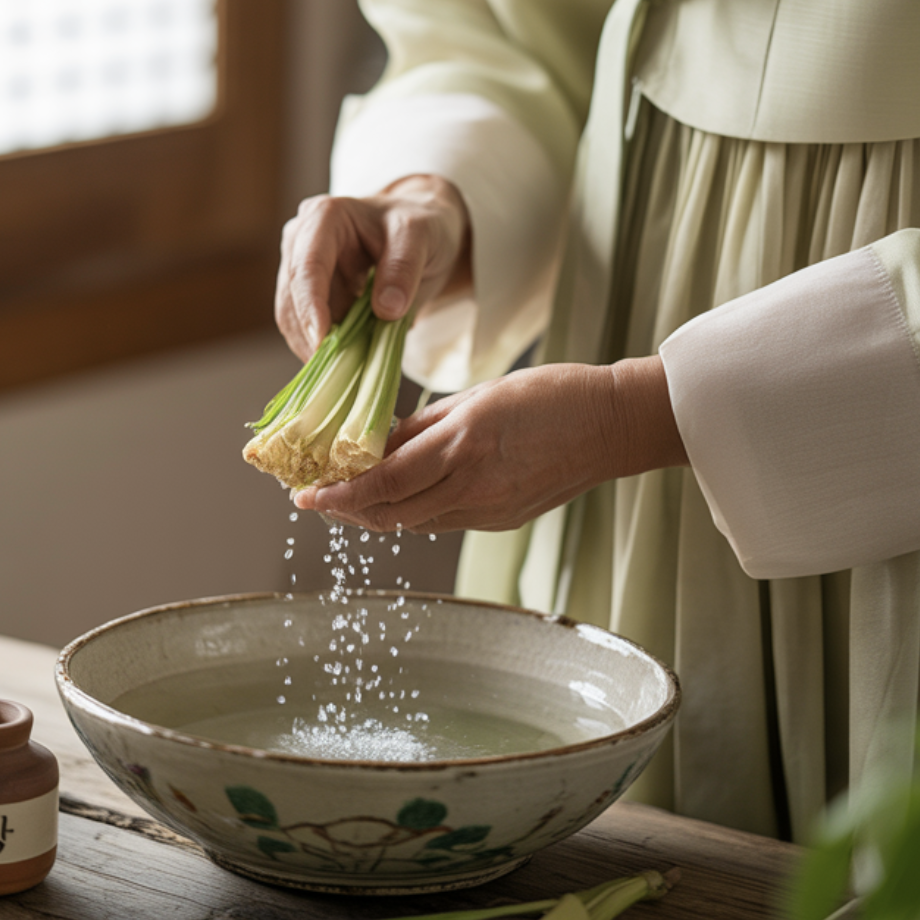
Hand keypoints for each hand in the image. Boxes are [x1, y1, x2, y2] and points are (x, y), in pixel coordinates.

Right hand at [275, 175, 470, 361]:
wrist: (419, 232)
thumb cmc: (419, 225)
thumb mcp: (422, 236)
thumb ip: (404, 267)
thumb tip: (385, 310)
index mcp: (325, 217)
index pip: (308, 266)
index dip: (311, 306)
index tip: (322, 342)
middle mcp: (301, 239)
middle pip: (292, 296)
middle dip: (312, 335)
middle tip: (339, 369)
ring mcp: (300, 268)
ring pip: (292, 318)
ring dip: (315, 346)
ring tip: (347, 368)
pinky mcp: (308, 295)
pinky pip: (305, 328)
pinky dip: (323, 347)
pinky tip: (345, 359)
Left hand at [292, 356, 687, 532]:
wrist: (612, 425)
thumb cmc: (550, 396)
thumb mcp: (475, 397)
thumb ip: (421, 426)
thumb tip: (375, 444)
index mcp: (460, 446)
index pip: (382, 483)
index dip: (339, 494)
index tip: (307, 496)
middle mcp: (470, 485)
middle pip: (390, 513)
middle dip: (347, 509)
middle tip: (317, 499)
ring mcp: (488, 510)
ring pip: (414, 523)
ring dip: (377, 514)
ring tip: (349, 498)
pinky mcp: (502, 520)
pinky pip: (443, 521)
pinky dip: (413, 512)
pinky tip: (400, 498)